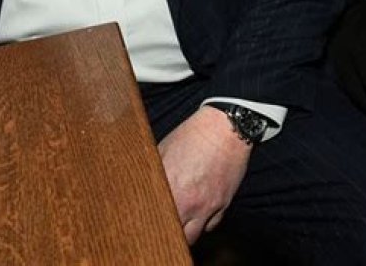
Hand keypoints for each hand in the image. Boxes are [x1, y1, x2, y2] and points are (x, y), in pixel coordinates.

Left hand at [158, 106, 251, 244]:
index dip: (148, 224)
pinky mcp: (223, 205)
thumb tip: (140, 184)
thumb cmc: (193, 135)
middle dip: (167, 231)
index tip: (146, 224)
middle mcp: (187, 202)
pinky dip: (204, 223)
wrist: (225, 128)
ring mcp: (207, 207)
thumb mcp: (164, 149)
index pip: (153, 220)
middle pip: (173, 235)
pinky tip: (200, 212)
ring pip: (192, 237)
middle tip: (162, 225)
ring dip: (185, 232)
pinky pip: (211, 226)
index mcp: (168, 188)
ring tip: (180, 223)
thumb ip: (153, 171)